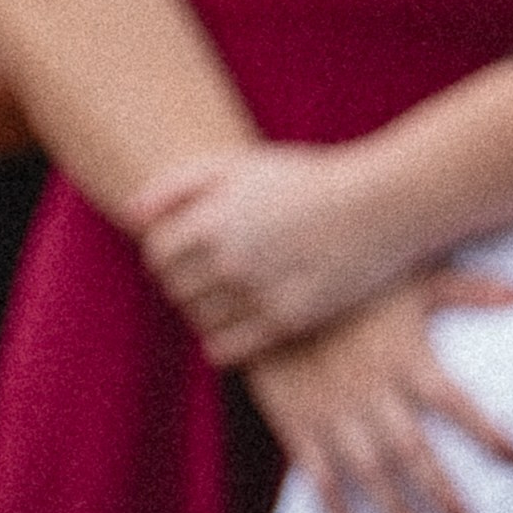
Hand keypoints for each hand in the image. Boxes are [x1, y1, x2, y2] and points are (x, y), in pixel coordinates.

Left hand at [131, 141, 407, 362]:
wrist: (380, 206)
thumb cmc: (307, 179)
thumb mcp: (241, 165)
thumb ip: (179, 184)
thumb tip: (132, 213)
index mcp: (212, 219)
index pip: (156, 254)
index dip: (163, 254)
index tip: (180, 252)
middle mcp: (229, 259)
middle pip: (174, 290)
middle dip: (181, 283)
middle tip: (202, 276)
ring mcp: (256, 294)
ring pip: (198, 320)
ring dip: (202, 311)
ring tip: (224, 296)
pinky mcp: (286, 322)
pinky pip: (227, 348)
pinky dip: (220, 343)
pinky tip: (231, 329)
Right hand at [243, 277, 512, 512]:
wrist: (264, 286)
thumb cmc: (348, 283)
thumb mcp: (412, 275)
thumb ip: (472, 288)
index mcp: (405, 359)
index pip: (457, 404)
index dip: (488, 433)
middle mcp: (371, 393)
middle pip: (415, 454)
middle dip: (443, 495)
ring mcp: (332, 414)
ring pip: (371, 476)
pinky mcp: (297, 426)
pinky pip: (321, 483)